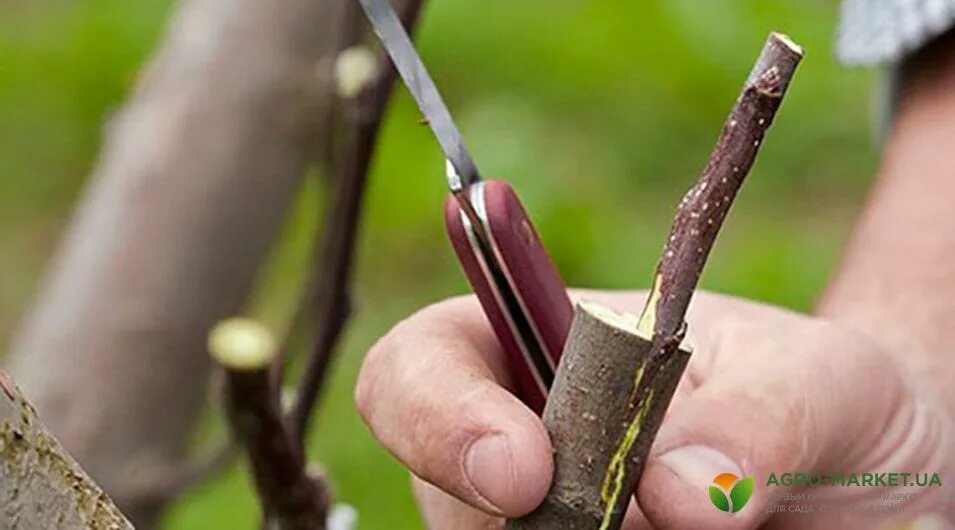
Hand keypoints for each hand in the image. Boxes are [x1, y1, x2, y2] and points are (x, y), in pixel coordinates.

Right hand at [355, 290, 953, 528]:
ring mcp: (541, 520)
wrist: (870, 477)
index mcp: (544, 344)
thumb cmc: (825, 400)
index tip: (525, 472)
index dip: (441, 412)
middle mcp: (522, 438)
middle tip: (647, 525)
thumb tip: (671, 489)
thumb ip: (760, 415)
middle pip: (446, 492)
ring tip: (716, 524)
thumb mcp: (823, 381)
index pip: (423, 361)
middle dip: (532, 519)